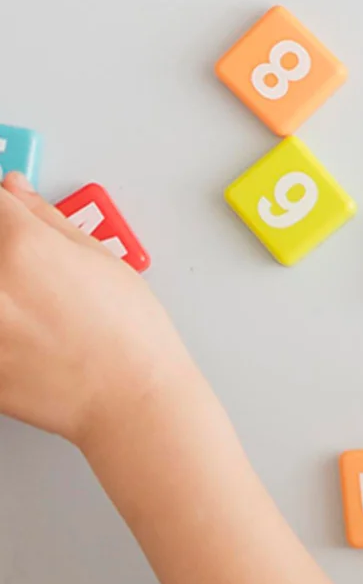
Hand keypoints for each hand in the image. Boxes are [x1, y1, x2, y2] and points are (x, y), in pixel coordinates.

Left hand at [0, 172, 192, 448]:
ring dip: (3, 288)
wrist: (126, 394)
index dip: (0, 204)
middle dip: (2, 246)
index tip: (4, 209)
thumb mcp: (98, 257)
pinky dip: (1, 326)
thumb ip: (45, 219)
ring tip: (28, 303)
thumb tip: (13, 189)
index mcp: (23, 246)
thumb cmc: (127, 329)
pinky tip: (23, 330)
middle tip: (27, 272)